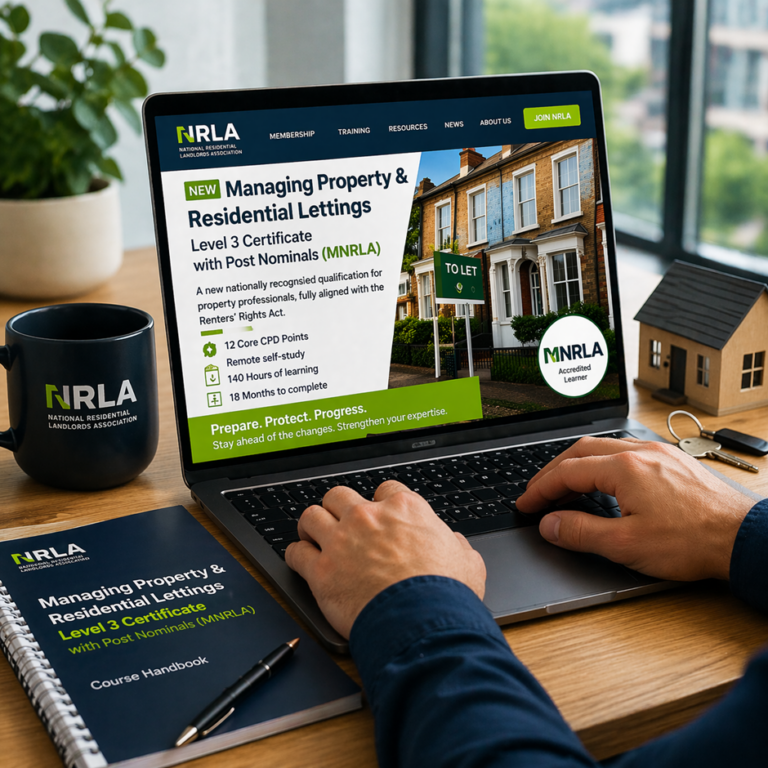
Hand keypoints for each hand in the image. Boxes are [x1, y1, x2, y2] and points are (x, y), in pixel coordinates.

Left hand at [285, 480, 485, 638]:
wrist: (421, 622)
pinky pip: (296, 553)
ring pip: (311, 516)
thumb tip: (454, 543)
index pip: (385, 489)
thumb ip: (457, 545)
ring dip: (311, 525)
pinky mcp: (321, 570)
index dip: (380, 502)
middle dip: (338, 507)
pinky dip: (296, 555)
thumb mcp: (468, 561)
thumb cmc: (446, 593)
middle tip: (339, 522)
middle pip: (339, 495)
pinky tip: (301, 560)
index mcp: (404, 509)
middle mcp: (368, 517)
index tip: (378, 514)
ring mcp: (341, 541)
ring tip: (313, 535)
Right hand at [516, 437, 754, 581]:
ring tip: (565, 486)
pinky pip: (627, 452)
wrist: (744, 538)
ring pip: (605, 448)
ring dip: (578, 465)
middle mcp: (640, 452)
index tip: (526, 503)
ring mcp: (659, 454)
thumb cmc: (693, 541)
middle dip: (553, 471)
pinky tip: (604, 481)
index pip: (567, 472)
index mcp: (624, 468)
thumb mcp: (626, 545)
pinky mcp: (673, 462)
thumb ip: (581, 532)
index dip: (541, 489)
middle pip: (581, 451)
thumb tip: (550, 524)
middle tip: (538, 492)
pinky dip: (603, 464)